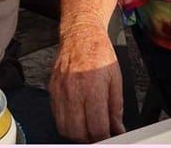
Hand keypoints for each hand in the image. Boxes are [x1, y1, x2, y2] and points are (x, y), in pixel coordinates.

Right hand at [49, 24, 124, 141]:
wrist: (80, 32)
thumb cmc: (99, 51)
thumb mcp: (116, 79)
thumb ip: (116, 108)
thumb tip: (118, 129)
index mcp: (93, 87)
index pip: (97, 128)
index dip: (104, 137)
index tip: (109, 136)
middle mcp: (74, 90)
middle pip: (78, 133)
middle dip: (90, 138)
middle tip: (98, 132)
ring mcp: (60, 90)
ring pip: (64, 128)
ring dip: (77, 133)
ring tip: (87, 126)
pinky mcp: (52, 89)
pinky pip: (56, 116)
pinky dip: (66, 122)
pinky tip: (76, 116)